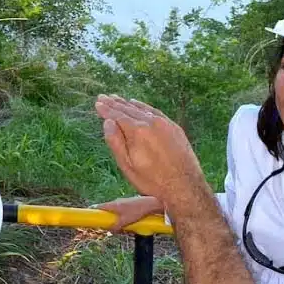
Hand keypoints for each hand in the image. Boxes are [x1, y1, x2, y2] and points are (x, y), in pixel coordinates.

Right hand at [94, 95, 206, 212]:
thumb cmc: (153, 180)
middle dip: (114, 103)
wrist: (185, 186)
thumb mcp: (127, 166)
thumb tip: (107, 122)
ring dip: (128, 103)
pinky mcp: (174, 127)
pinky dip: (143, 107)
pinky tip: (137, 104)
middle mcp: (151, 122)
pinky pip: (154, 111)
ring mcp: (165, 123)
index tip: (98, 103)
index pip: (117, 115)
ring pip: (142, 109)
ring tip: (117, 98)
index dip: (106, 109)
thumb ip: (115, 142)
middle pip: (129, 109)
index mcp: (138, 131)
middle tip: (104, 97)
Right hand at [94, 195, 164, 231]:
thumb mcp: (124, 221)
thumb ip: (115, 226)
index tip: (89, 216)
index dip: (93, 212)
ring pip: (116, 214)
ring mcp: (123, 203)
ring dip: (118, 221)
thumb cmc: (137, 211)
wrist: (150, 204)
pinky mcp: (129, 205)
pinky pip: (123, 214)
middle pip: (107, 212)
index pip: (99, 207)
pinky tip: (131, 223)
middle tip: (112, 228)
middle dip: (109, 221)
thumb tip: (108, 230)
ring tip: (125, 226)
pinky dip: (124, 219)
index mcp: (112, 205)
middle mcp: (116, 202)